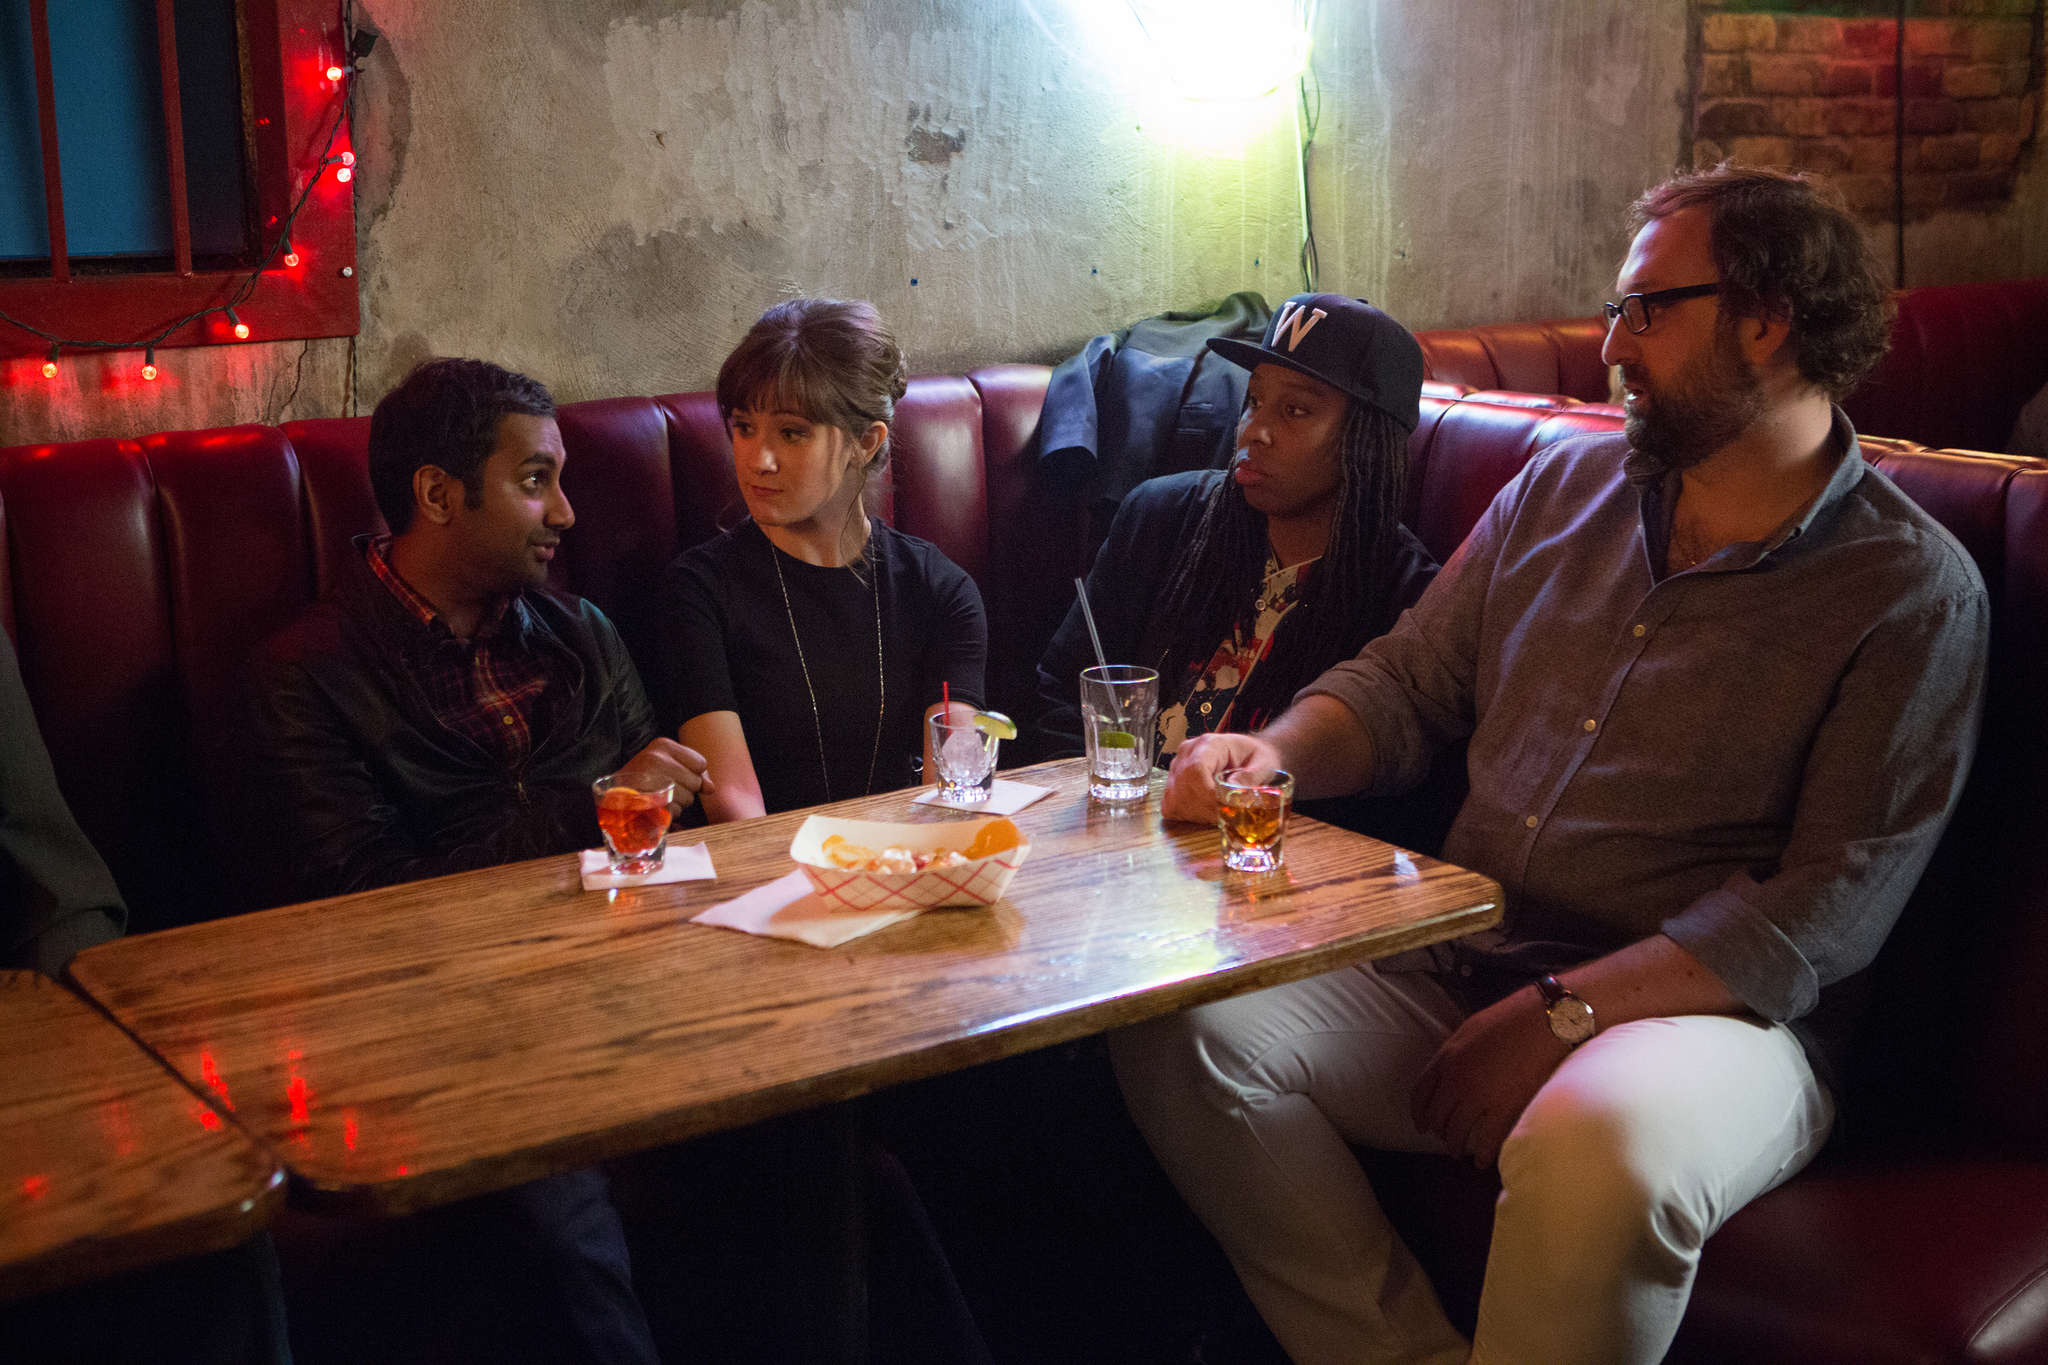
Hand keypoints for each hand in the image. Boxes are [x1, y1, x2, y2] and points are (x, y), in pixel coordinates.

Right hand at [615, 738, 712, 810]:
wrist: (611, 796)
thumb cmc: (642, 778)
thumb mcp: (666, 764)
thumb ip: (693, 771)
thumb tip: (711, 788)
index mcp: (663, 745)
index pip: (700, 763)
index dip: (692, 773)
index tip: (676, 775)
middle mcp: (657, 760)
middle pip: (696, 782)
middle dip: (686, 790)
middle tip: (665, 788)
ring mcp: (652, 781)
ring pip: (688, 799)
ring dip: (677, 803)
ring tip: (658, 796)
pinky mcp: (650, 801)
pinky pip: (676, 812)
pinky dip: (669, 814)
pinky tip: (655, 807)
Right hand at [1161, 732, 1283, 823]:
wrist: (1248, 756)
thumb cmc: (1256, 758)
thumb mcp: (1264, 764)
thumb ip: (1251, 778)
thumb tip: (1234, 794)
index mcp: (1210, 744)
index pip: (1195, 769)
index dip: (1207, 794)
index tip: (1224, 808)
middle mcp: (1187, 753)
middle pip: (1183, 787)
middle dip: (1204, 809)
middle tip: (1225, 817)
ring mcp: (1176, 768)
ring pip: (1174, 799)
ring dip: (1196, 814)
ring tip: (1217, 815)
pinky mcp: (1173, 783)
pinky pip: (1170, 806)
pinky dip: (1186, 815)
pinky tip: (1204, 814)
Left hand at [1410, 986, 1571, 1169]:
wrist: (1548, 1020)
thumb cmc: (1515, 1017)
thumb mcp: (1473, 1028)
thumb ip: (1458, 1051)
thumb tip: (1453, 1068)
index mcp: (1448, 1055)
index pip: (1421, 1091)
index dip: (1419, 1111)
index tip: (1420, 1123)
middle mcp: (1457, 1078)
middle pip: (1437, 1114)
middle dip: (1438, 1130)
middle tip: (1444, 1138)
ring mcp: (1479, 1095)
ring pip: (1457, 1131)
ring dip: (1455, 1145)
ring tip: (1458, 1152)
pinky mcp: (1504, 1108)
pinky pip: (1487, 1140)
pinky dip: (1483, 1155)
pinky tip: (1483, 1162)